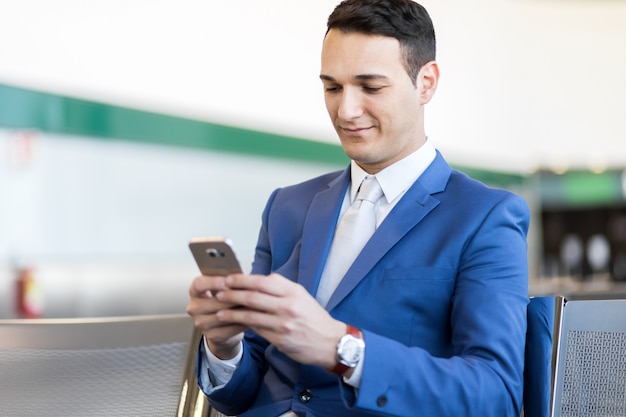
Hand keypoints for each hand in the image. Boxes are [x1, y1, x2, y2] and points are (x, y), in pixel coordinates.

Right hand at [186, 274, 245, 358]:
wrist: (222, 325)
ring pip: (222, 316)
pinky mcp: (211, 335)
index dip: (213, 282)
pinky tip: (251, 318)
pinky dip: (241, 323)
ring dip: (239, 310)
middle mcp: (194, 307)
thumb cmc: (224, 301)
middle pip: (213, 302)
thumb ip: (229, 282)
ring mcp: (201, 323)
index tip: (227, 281)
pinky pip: (229, 329)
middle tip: (249, 294)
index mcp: (195, 291)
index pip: (199, 284)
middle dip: (233, 298)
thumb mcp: (223, 289)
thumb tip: (243, 276)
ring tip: (253, 305)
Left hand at [213, 273, 345, 368]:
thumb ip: (281, 287)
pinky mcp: (280, 340)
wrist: (331, 342)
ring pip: (251, 315)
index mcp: (293, 292)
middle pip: (253, 297)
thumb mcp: (301, 295)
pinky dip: (243, 325)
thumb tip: (257, 280)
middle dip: (232, 294)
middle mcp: (288, 306)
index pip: (262, 282)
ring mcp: (283, 324)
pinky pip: (257, 330)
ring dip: (232, 312)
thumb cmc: (313, 316)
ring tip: (219, 310)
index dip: (242, 280)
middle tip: (218, 293)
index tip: (228, 279)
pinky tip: (234, 323)